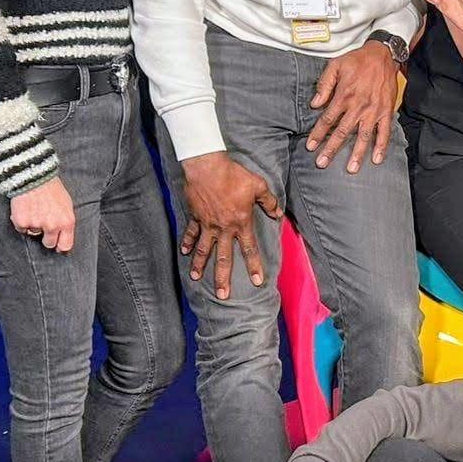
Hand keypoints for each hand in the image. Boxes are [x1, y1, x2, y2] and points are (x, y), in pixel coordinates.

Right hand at [8, 176, 74, 251]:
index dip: (60, 246)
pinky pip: (21, 228)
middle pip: (48, 243)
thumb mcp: (66, 204)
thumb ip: (65, 221)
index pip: (65, 245)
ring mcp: (37, 224)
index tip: (57, 245)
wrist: (34, 175)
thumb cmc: (51, 188)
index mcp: (67, 222)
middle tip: (42, 222)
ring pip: (33, 233)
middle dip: (45, 236)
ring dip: (33, 225)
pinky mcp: (22, 222)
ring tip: (34, 209)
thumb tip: (63, 236)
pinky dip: (21, 221)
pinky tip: (25, 208)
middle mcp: (53, 226)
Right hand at [179, 152, 283, 299]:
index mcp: (240, 223)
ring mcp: (207, 224)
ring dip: (200, 265)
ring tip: (196, 278)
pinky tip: (185, 253)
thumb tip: (277, 213)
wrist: (207, 166)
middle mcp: (223, 228)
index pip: (249, 249)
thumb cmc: (234, 175)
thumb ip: (269, 202)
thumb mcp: (258, 186)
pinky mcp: (195, 217)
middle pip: (224, 258)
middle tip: (223, 295)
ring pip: (203, 250)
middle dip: (223, 278)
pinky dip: (187, 243)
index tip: (256, 281)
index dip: (254, 266)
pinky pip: (190, 233)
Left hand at [306, 42, 397, 173]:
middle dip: (331, 149)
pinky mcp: (386, 112)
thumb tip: (314, 104)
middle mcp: (358, 106)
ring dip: (357, 154)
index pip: (327, 119)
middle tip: (322, 164)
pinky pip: (384, 132)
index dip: (318, 134)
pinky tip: (376, 160)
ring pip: (363, 136)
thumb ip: (324, 85)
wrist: (383, 55)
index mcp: (344, 95)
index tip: (310, 147)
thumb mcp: (335, 65)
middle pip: (342, 132)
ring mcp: (373, 111)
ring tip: (350, 169)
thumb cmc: (357, 60)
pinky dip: (381, 146)